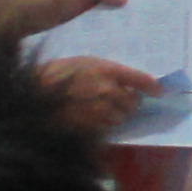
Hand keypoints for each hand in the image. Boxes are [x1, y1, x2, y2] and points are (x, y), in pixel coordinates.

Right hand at [41, 58, 155, 137]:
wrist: (32, 92)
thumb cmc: (55, 73)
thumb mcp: (82, 62)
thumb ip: (105, 72)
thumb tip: (124, 85)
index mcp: (105, 69)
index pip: (138, 79)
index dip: (151, 86)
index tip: (159, 91)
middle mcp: (106, 90)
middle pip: (132, 102)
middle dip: (130, 103)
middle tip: (122, 102)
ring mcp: (98, 109)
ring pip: (121, 117)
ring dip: (117, 116)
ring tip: (104, 111)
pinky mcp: (90, 126)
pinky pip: (105, 128)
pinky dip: (103, 125)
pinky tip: (92, 120)